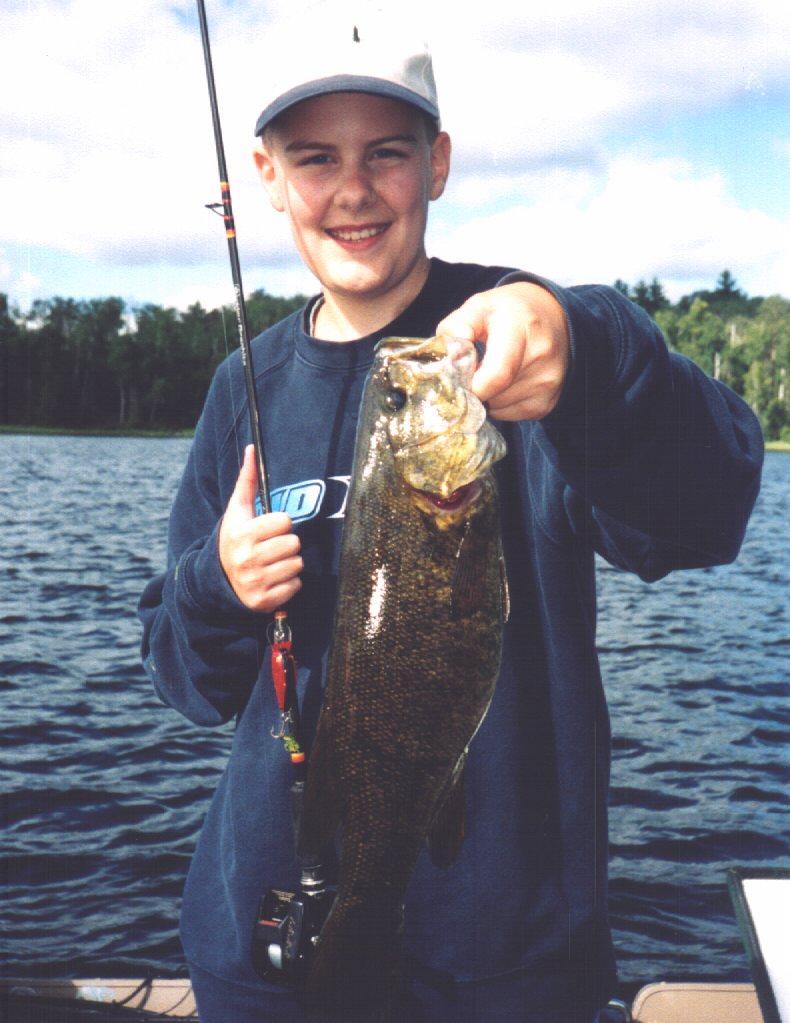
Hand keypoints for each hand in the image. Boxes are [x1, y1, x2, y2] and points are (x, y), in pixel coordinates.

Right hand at [218, 445, 302, 611]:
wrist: (220, 579)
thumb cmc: (236, 538)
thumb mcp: (238, 511)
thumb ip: (247, 480)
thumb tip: (252, 448)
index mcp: (242, 534)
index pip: (285, 521)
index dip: (280, 524)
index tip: (267, 529)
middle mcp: (247, 559)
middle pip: (294, 544)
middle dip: (286, 544)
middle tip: (271, 548)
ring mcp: (255, 582)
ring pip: (297, 564)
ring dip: (289, 563)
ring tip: (272, 562)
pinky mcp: (263, 601)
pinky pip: (296, 585)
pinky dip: (289, 583)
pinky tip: (273, 578)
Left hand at [436, 282, 569, 420]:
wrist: (552, 314)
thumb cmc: (509, 311)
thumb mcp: (478, 306)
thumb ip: (456, 328)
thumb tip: (449, 359)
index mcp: (521, 330)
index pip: (496, 376)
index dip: (470, 384)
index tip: (459, 375)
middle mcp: (541, 358)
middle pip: (493, 395)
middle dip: (474, 388)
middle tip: (472, 370)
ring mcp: (548, 383)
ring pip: (499, 408)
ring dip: (486, 397)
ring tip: (491, 372)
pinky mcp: (547, 403)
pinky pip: (510, 415)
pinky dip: (499, 404)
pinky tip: (504, 383)